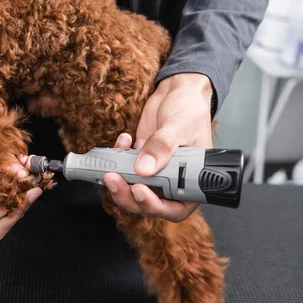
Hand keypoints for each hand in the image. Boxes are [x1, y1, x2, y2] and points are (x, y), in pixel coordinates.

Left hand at [103, 73, 213, 221]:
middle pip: (148, 204)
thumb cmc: (190, 110)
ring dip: (118, 181)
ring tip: (110, 165)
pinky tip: (123, 141)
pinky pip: (124, 169)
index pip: (175, 209)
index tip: (140, 190)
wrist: (178, 93)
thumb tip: (145, 168)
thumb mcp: (179, 126)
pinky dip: (118, 158)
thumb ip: (163, 147)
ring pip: (132, 191)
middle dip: (127, 195)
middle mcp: (173, 183)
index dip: (155, 206)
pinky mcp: (140, 162)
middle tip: (114, 178)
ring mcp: (155, 174)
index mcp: (192, 182)